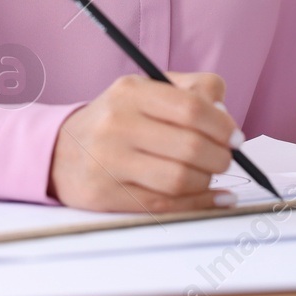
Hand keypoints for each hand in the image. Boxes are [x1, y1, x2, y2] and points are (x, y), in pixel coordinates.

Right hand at [48, 71, 242, 211]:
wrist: (59, 151)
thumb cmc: (117, 120)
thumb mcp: (146, 90)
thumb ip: (192, 91)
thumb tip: (226, 118)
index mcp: (130, 92)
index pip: (191, 108)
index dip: (223, 125)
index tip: (235, 136)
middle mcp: (117, 124)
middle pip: (190, 146)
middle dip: (220, 157)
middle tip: (225, 158)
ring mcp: (109, 162)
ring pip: (180, 179)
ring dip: (207, 181)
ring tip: (209, 175)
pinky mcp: (105, 195)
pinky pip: (164, 205)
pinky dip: (198, 204)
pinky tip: (214, 198)